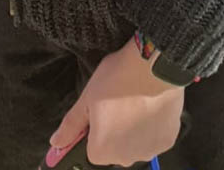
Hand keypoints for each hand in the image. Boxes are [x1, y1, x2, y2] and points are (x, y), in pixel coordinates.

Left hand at [49, 37, 184, 166]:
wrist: (154, 64)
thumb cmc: (117, 79)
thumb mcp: (87, 98)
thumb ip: (71, 125)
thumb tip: (55, 142)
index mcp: (102, 151)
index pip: (91, 149)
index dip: (94, 129)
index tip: (100, 110)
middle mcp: (126, 159)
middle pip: (115, 149)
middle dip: (115, 131)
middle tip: (117, 102)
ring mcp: (149, 151)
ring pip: (135, 144)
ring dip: (134, 130)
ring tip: (135, 101)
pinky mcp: (168, 141)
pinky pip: (154, 138)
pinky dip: (152, 126)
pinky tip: (150, 105)